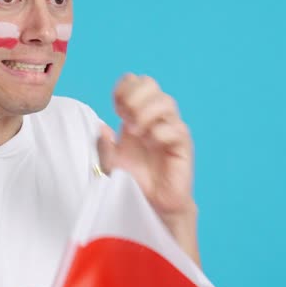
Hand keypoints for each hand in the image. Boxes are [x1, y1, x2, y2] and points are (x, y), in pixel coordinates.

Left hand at [98, 74, 195, 222]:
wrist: (152, 204)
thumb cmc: (134, 181)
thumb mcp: (110, 164)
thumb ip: (103, 146)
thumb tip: (102, 127)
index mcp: (137, 114)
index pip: (135, 82)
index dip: (123, 89)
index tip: (116, 109)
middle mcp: (155, 117)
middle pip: (150, 83)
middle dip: (133, 96)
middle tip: (125, 117)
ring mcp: (171, 128)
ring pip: (166, 101)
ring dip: (146, 112)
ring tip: (135, 132)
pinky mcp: (183, 145)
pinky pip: (175, 128)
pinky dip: (158, 133)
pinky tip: (150, 144)